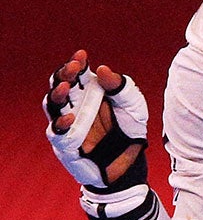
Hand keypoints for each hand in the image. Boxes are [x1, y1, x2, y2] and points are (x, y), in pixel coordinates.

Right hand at [45, 50, 147, 192]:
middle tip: (74, 68)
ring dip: (56, 94)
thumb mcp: (133, 107)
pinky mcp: (67, 145)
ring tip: (66, 86)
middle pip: (59, 85)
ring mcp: (68, 125)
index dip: (76, 64)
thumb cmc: (129, 131)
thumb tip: (103, 69)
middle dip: (64, 74)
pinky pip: (58, 133)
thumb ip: (121, 88)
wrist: (132, 164)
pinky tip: (71, 118)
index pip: (76, 75)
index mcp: (89, 94)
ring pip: (52, 106)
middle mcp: (74, 106)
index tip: (82, 55)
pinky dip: (62, 124)